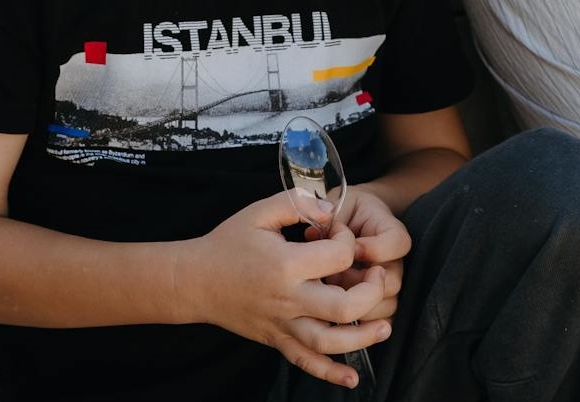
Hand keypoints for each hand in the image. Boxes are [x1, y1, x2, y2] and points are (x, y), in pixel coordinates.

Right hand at [177, 191, 391, 388]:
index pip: (338, 258)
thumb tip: (330, 210)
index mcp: (285, 265)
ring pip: (329, 342)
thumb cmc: (228, 243)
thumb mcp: (260, 211)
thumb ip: (298, 202)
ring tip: (385, 326)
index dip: (349, 241)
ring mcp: (281, 325)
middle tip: (379, 277)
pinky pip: (306, 363)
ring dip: (363, 337)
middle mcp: (287, 299)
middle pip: (343, 307)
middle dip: (371, 293)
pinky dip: (330, 373)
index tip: (339, 233)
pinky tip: (352, 378)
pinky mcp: (276, 340)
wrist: (194, 281)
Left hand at [319, 186, 410, 323]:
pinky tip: (334, 310)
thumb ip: (329, 215)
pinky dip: (359, 323)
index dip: (373, 248)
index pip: (397, 243)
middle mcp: (396, 261)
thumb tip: (313, 234)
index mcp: (389, 231)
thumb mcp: (338, 205)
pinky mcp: (380, 304)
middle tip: (333, 275)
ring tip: (331, 291)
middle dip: (356, 283)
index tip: (350, 246)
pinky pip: (379, 323)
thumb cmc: (343, 214)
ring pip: (385, 307)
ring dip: (355, 305)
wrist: (351, 222)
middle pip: (391, 282)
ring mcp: (389, 285)